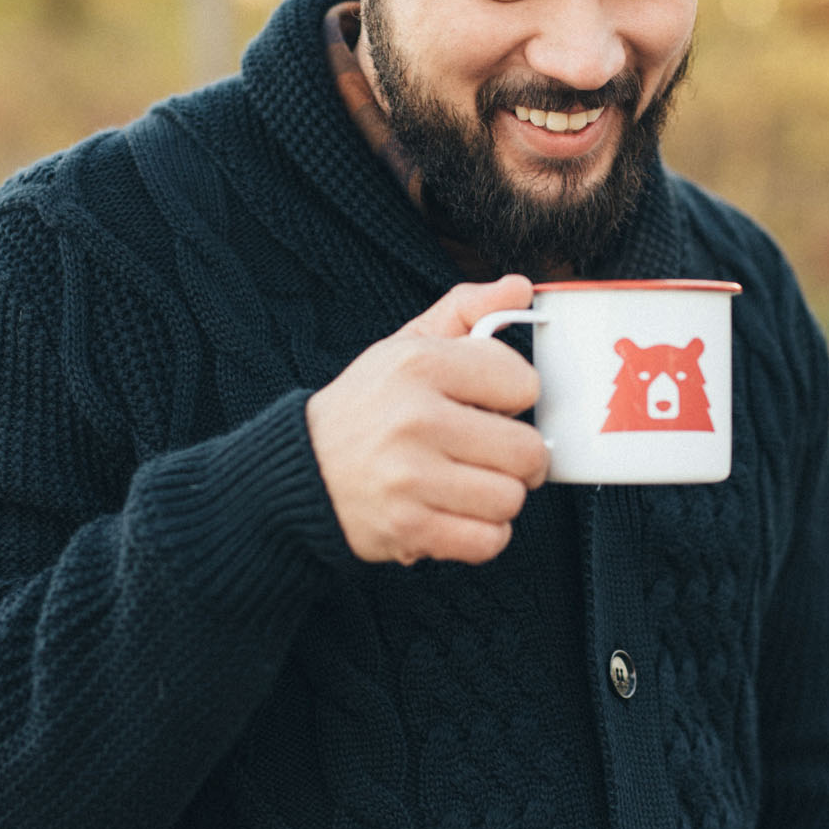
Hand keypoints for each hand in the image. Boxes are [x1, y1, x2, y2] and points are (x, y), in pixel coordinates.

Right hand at [305, 275, 547, 566]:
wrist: (301, 471)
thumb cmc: (368, 407)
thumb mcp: (406, 345)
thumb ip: (466, 310)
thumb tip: (521, 288)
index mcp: (420, 364)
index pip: (524, 383)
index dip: (513, 397)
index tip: (488, 404)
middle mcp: (415, 418)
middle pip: (526, 450)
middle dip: (518, 457)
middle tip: (490, 453)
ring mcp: (411, 477)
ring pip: (512, 499)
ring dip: (498, 498)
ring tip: (467, 483)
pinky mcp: (408, 527)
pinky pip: (489, 541)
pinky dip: (483, 535)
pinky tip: (456, 513)